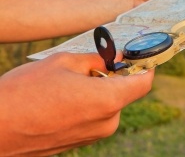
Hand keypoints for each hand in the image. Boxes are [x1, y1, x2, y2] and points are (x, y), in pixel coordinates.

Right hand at [0, 52, 153, 155]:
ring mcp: (94, 136)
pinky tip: (62, 99)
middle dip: (112, 76)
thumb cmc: (24, 92)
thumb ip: (95, 59)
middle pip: (124, 92)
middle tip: (90, 64)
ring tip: (67, 84)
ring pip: (108, 104)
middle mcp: (107, 122)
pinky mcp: (81, 142)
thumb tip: (113, 57)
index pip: (144, 83)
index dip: (146, 66)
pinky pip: (94, 117)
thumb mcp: (63, 63)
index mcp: (108, 100)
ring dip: (97, 90)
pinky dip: (87, 104)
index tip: (141, 56)